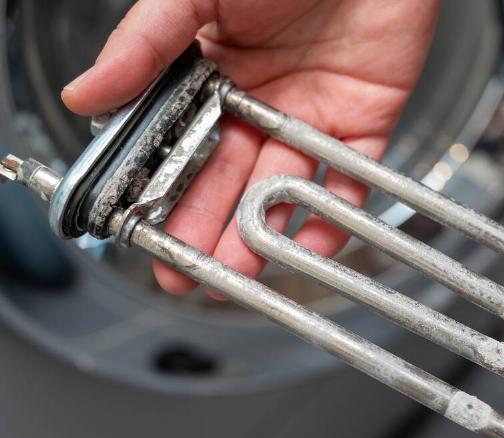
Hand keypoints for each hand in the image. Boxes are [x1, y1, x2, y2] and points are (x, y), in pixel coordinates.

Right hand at [62, 0, 438, 293]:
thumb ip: (145, 45)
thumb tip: (85, 94)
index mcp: (215, 75)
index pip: (183, 147)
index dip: (163, 192)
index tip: (146, 233)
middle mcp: (262, 103)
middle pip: (230, 179)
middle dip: (207, 229)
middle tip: (187, 272)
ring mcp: (313, 115)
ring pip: (283, 188)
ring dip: (260, 233)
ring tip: (235, 272)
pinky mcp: (366, 121)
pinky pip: (351, 179)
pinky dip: (334, 215)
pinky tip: (308, 245)